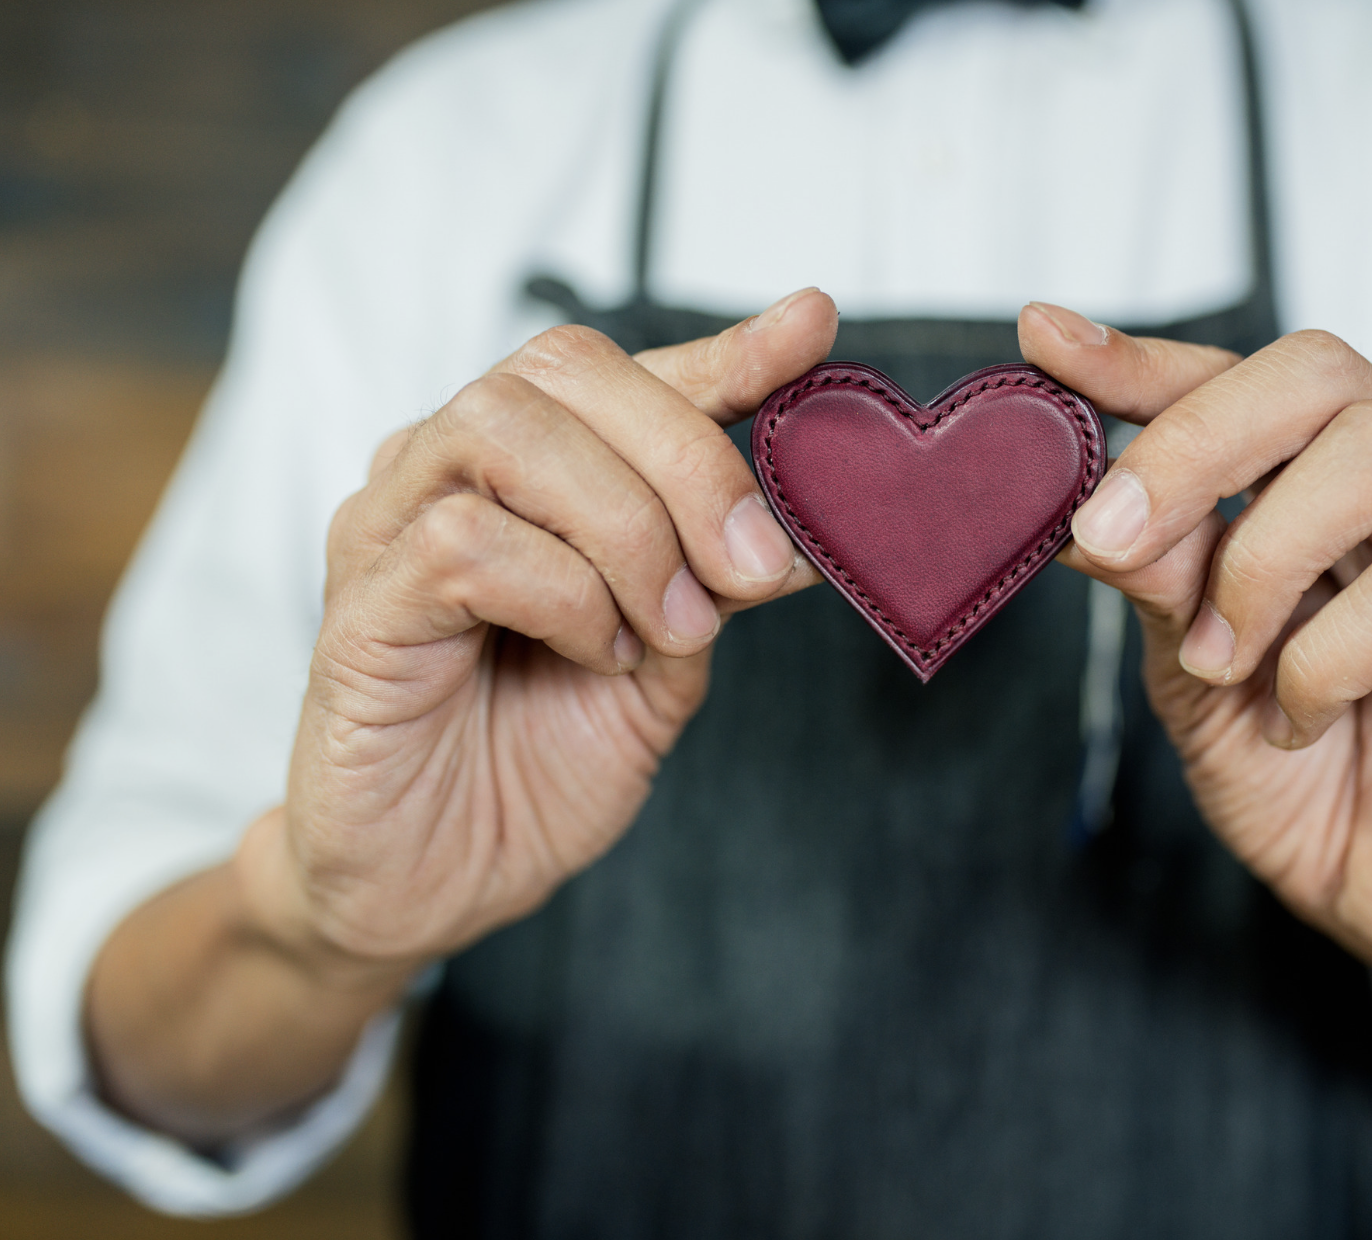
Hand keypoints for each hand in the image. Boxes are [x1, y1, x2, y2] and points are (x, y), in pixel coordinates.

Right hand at [236, 289, 834, 975]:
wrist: (436, 886)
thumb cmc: (535, 764)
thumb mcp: (664, 662)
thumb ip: (713, 582)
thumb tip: (799, 520)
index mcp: (529, 476)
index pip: (624, 374)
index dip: (725, 350)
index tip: (813, 328)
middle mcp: (449, 473)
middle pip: (565, 372)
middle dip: (688, 458)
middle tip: (753, 568)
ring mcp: (390, 528)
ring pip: (508, 433)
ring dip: (625, 529)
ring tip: (666, 627)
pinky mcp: (358, 606)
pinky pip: (462, 541)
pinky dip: (560, 594)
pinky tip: (591, 652)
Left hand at [1021, 304, 1371, 1025]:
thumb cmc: (1304, 780)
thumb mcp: (1192, 675)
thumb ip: (1157, 582)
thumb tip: (1079, 506)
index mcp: (1332, 486)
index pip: (1243, 382)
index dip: (1144, 360)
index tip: (1046, 340)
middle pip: (1323, 376)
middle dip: (1194, 444)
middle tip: (1111, 534)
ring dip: (1260, 561)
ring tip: (1220, 663)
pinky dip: (1328, 655)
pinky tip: (1299, 714)